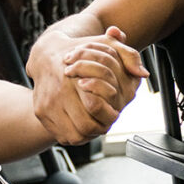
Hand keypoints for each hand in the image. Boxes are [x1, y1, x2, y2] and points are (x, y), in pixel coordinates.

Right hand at [26, 26, 148, 144]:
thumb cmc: (80, 51)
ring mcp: (46, 105)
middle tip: (107, 121)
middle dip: (101, 127)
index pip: (96, 108)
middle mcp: (58, 94)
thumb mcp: (107, 47)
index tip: (115, 112)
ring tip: (97, 124)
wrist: (45, 55)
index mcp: (74, 79)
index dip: (111, 114)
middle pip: (87, 126)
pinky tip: (83, 123)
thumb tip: (143, 73)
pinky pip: (62, 135)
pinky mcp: (40, 113)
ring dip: (89, 134)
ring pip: (75, 135)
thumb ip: (129, 56)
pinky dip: (76, 134)